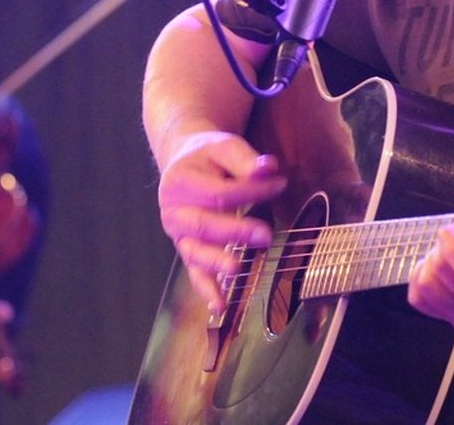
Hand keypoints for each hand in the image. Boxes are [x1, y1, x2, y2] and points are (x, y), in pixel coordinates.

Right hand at [157, 130, 286, 312]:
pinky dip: (206, 290)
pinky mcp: (187, 249)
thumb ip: (245, 160)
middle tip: (266, 235)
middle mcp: (173, 211)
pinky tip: (220, 306)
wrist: (184, 161)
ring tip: (237, 270)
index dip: (251, 190)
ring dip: (217, 263)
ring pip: (195, 252)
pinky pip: (194, 272)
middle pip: (204, 225)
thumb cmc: (208, 156)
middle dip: (236, 232)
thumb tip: (269, 168)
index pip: (219, 193)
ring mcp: (178, 234)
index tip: (280, 184)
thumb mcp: (224, 147)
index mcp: (179, 182)